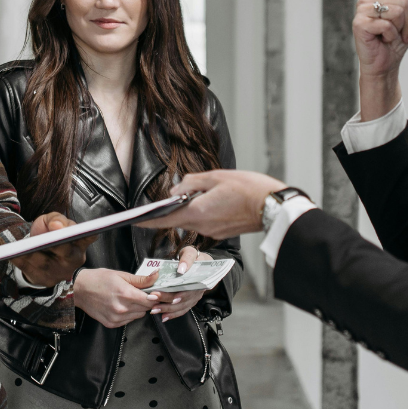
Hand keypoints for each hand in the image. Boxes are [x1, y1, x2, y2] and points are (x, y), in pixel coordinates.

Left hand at [8, 212, 95, 286]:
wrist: (40, 251)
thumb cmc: (50, 233)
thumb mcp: (53, 220)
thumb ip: (56, 218)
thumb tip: (57, 225)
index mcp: (80, 242)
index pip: (88, 237)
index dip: (85, 233)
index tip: (64, 226)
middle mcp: (74, 259)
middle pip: (65, 252)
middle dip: (54, 244)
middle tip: (43, 238)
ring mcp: (59, 272)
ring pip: (45, 263)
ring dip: (31, 254)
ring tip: (20, 246)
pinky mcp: (44, 280)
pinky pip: (30, 270)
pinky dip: (20, 261)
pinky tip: (11, 254)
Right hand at [73, 267, 164, 327]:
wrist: (79, 289)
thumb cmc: (99, 279)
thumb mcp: (121, 275)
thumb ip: (141, 279)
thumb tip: (156, 276)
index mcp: (126, 294)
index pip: (151, 300)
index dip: (154, 296)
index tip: (152, 292)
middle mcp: (122, 308)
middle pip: (146, 309)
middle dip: (145, 301)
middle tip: (138, 293)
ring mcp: (116, 318)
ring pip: (138, 316)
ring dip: (137, 308)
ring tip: (127, 298)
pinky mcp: (111, 324)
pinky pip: (128, 321)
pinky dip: (128, 314)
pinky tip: (120, 305)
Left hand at [143, 170, 284, 238]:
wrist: (273, 207)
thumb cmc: (248, 189)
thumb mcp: (216, 176)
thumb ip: (192, 182)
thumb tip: (176, 188)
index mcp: (197, 212)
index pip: (164, 219)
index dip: (147, 220)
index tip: (134, 220)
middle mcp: (203, 226)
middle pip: (179, 218)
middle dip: (174, 207)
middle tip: (177, 192)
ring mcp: (214, 231)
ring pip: (194, 218)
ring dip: (193, 207)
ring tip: (207, 190)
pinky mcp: (224, 232)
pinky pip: (207, 221)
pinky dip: (205, 211)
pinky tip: (217, 199)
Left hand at [152, 246, 212, 322]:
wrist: (201, 263)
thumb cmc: (194, 257)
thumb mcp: (191, 252)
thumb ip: (187, 259)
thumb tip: (181, 269)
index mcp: (200, 279)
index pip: (188, 289)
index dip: (176, 294)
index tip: (161, 294)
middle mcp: (198, 290)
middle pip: (182, 299)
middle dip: (166, 301)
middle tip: (151, 298)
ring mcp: (194, 297)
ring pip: (181, 307)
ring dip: (167, 309)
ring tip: (154, 309)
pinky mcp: (190, 301)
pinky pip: (182, 309)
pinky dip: (173, 314)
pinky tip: (164, 317)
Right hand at [353, 0, 407, 115]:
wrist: (384, 66)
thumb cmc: (393, 42)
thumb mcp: (407, 15)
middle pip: (403, 1)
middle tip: (403, 34)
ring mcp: (362, 10)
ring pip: (398, 11)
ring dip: (402, 29)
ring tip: (393, 37)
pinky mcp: (359, 24)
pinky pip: (387, 25)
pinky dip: (391, 36)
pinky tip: (383, 41)